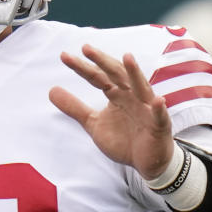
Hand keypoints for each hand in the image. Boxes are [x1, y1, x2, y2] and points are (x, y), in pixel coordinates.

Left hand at [49, 44, 172, 179]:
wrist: (146, 163)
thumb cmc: (123, 139)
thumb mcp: (93, 123)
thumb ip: (75, 107)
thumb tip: (51, 90)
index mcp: (116, 94)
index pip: (97, 77)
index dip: (82, 67)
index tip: (64, 56)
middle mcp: (132, 96)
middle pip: (117, 75)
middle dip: (102, 61)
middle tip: (85, 48)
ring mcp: (147, 109)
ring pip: (141, 88)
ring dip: (135, 73)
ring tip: (127, 58)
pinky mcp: (159, 126)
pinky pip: (159, 116)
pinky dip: (158, 108)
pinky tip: (157, 101)